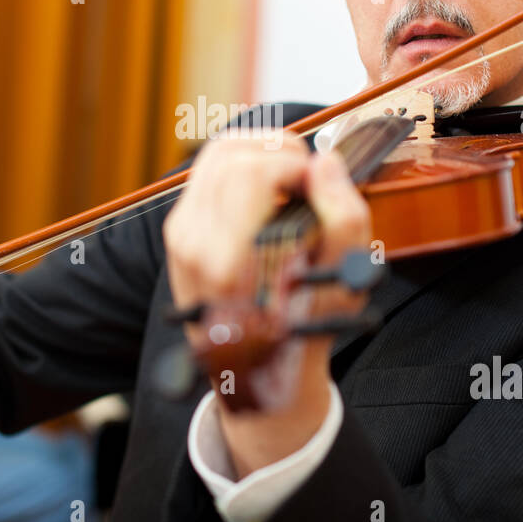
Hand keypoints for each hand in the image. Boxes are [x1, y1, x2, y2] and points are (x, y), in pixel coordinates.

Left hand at [163, 135, 371, 476]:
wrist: (253, 371)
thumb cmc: (303, 330)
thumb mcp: (344, 283)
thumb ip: (344, 216)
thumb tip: (325, 162)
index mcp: (230, 261)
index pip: (252, 171)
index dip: (295, 162)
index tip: (318, 184)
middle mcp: (194, 244)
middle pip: (230, 152)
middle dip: (279, 151)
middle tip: (306, 177)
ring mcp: (180, 235)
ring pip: (214, 154)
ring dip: (258, 152)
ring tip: (289, 178)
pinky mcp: (178, 230)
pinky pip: (206, 173)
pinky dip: (240, 166)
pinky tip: (266, 190)